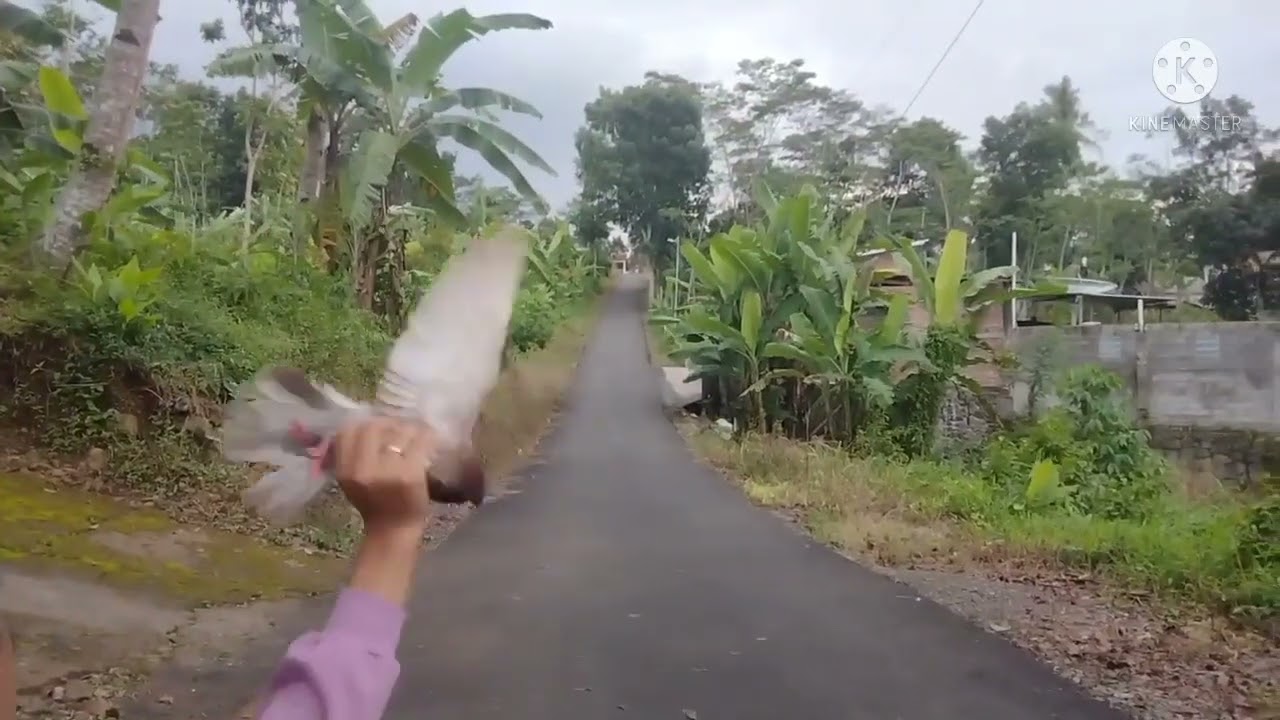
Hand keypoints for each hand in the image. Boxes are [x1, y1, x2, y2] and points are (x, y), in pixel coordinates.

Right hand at [331, 417, 434, 535]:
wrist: (393, 530)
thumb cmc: (373, 505)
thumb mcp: (351, 482)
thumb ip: (352, 456)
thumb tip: (363, 424)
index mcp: (346, 470)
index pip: (348, 431)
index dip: (364, 424)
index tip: (378, 427)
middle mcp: (363, 469)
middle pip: (373, 427)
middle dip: (388, 423)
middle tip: (400, 427)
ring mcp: (388, 471)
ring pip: (398, 432)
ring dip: (410, 428)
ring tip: (416, 431)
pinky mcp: (411, 474)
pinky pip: (419, 444)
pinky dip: (427, 437)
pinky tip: (430, 439)